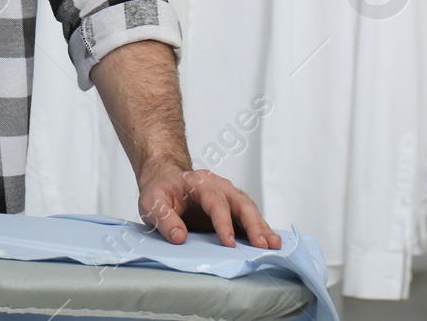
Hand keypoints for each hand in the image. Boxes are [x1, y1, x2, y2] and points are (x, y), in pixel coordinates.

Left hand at [137, 166, 282, 249]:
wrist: (166, 181)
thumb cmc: (160, 191)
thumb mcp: (152, 202)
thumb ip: (164, 219)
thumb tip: (180, 237)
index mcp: (200, 183)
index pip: (216, 202)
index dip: (224, 222)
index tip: (229, 243)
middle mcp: (219, 187)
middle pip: (241, 202)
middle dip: (253, 224)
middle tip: (263, 245)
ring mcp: (228, 196)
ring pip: (249, 209)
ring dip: (262, 227)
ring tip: (274, 245)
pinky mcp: (231, 209)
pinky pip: (248, 217)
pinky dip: (260, 229)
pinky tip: (270, 242)